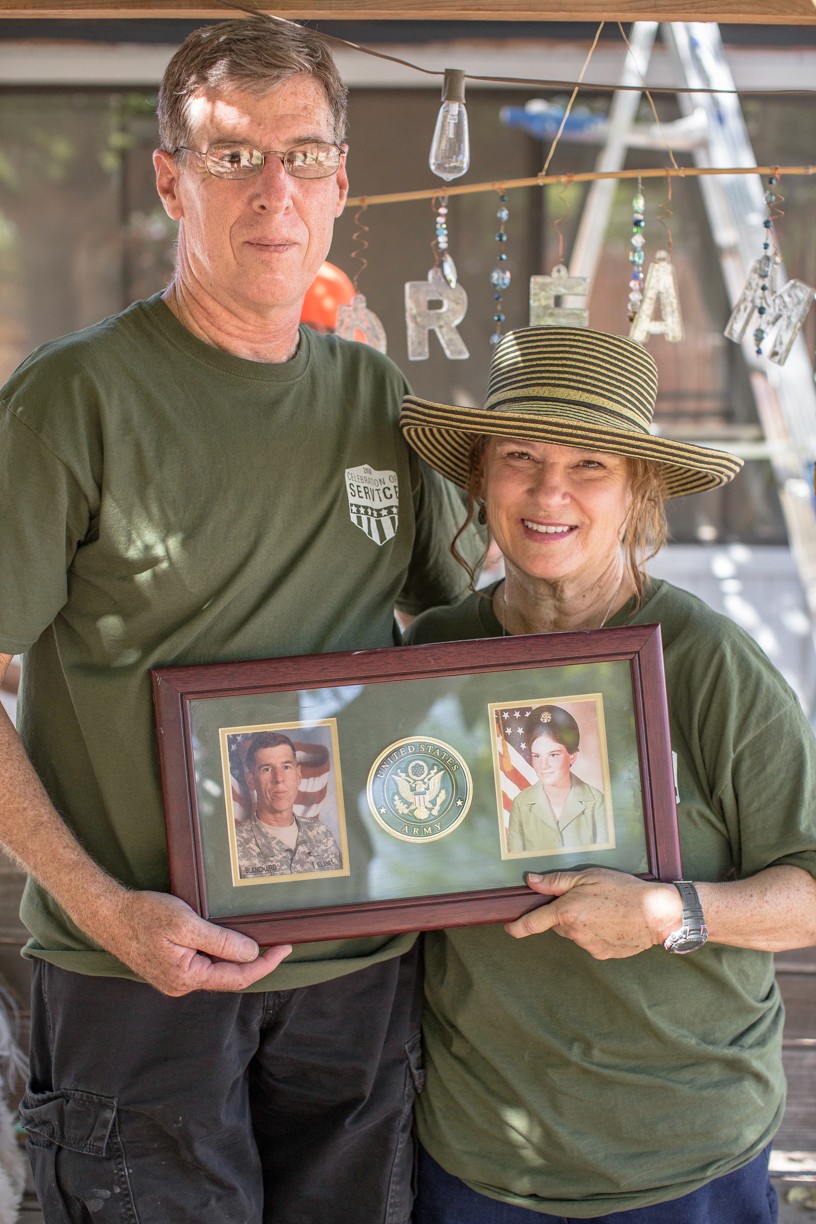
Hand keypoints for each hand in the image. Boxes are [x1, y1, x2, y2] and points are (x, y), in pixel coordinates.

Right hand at [94, 889, 291, 996]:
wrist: (108, 914)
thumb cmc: (144, 915)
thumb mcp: (186, 924)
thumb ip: (220, 941)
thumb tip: (252, 954)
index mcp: (187, 978)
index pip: (237, 978)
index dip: (265, 964)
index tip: (286, 948)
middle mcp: (181, 985)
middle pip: (229, 978)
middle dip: (256, 963)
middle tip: (279, 943)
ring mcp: (174, 979)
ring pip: (216, 972)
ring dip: (237, 959)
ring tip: (261, 941)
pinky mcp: (168, 969)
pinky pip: (202, 965)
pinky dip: (220, 955)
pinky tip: (229, 941)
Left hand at [504, 867, 680, 959]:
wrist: (656, 914)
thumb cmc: (623, 890)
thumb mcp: (587, 876)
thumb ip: (556, 881)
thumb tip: (530, 881)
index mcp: (566, 912)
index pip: (532, 923)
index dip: (517, 927)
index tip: (509, 928)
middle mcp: (573, 933)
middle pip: (558, 924)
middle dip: (564, 914)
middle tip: (586, 899)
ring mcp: (588, 946)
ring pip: (575, 934)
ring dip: (582, 923)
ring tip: (605, 909)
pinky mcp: (602, 954)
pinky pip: (591, 942)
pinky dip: (596, 933)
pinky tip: (612, 921)